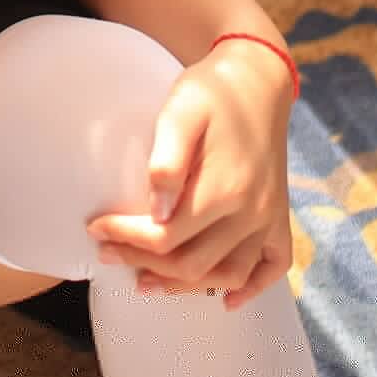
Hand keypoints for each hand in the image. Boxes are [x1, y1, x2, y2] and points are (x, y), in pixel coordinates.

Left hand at [87, 37, 295, 312]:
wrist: (257, 78)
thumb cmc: (211, 91)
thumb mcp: (180, 111)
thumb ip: (167, 161)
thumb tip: (156, 211)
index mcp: (224, 189)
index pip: (166, 237)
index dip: (126, 238)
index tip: (96, 227)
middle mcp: (251, 212)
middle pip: (192, 263)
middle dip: (143, 262)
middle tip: (108, 251)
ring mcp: (269, 218)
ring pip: (228, 275)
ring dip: (185, 284)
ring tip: (147, 279)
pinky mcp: (280, 216)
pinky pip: (275, 267)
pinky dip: (252, 288)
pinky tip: (225, 299)